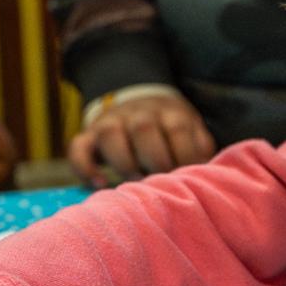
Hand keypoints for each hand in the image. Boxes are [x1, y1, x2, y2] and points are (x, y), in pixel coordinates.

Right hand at [68, 92, 216, 185]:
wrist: (140, 101)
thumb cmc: (172, 129)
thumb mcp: (193, 130)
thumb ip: (200, 149)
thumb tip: (206, 175)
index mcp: (169, 112)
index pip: (178, 129)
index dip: (185, 156)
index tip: (189, 180)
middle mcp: (139, 113)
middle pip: (143, 129)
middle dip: (155, 160)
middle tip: (162, 184)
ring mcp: (112, 122)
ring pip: (110, 133)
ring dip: (123, 161)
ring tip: (136, 183)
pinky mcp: (89, 135)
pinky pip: (78, 147)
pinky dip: (85, 166)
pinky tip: (100, 184)